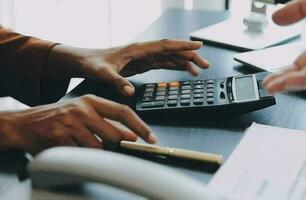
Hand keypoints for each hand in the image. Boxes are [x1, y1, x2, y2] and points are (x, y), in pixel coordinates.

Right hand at [0, 95, 155, 153]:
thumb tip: (129, 135)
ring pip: (99, 147)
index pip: (123, 112)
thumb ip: (105, 120)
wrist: (26, 123)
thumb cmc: (59, 117)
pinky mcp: (61, 137)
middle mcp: (83, 109)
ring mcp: (71, 123)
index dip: (140, 126)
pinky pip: (82, 154)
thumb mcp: (84, 111)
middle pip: (114, 133)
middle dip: (118, 144)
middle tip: (114, 146)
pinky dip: (81, 155)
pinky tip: (71, 146)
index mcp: (92, 100)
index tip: (150, 137)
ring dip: (96, 151)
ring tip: (82, 143)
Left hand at [47, 39, 209, 95]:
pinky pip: (164, 64)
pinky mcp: (142, 64)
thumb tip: (129, 92)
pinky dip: (176, 66)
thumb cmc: (93, 64)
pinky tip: (184, 70)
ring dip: (185, 62)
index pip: (164, 45)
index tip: (198, 46)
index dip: (182, 46)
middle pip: (172, 51)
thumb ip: (117, 82)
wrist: (84, 62)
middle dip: (190, 56)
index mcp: (137, 50)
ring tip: (199, 70)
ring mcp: (144, 57)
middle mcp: (144, 51)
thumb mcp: (103, 73)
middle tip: (205, 64)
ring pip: (170, 57)